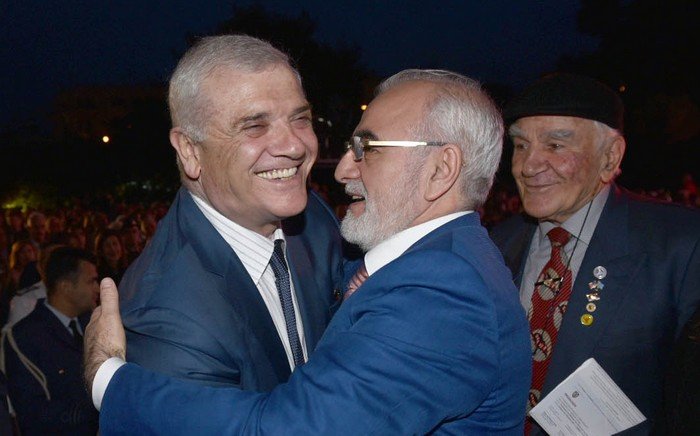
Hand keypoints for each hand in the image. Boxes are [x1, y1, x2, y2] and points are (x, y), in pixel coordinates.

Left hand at [83, 278, 126, 393]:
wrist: (104, 368)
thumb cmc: (108, 340)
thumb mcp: (111, 316)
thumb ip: (109, 299)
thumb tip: (106, 279)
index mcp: (94, 323)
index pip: (99, 310)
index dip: (105, 306)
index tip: (112, 302)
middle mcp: (91, 334)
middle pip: (98, 323)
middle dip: (105, 319)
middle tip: (116, 316)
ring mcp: (94, 347)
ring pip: (100, 336)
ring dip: (107, 333)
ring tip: (116, 331)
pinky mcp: (100, 358)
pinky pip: (104, 347)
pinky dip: (109, 344)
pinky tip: (115, 347)